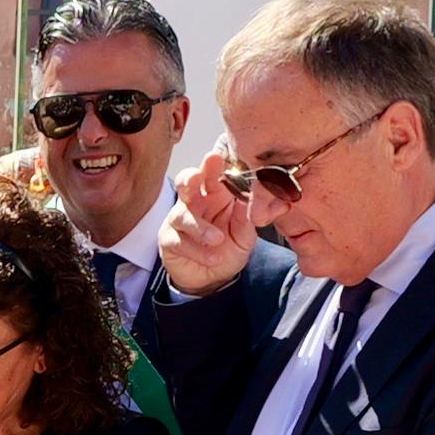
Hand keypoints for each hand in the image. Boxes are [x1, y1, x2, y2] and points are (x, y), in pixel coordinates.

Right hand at [155, 146, 258, 297]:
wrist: (214, 278)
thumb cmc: (228, 247)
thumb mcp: (246, 233)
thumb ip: (250, 216)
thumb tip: (265, 199)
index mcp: (214, 193)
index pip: (212, 173)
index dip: (212, 164)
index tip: (216, 156)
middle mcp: (194, 202)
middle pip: (185, 182)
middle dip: (189, 178)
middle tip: (197, 179)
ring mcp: (178, 220)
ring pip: (181, 215)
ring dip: (200, 228)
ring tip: (218, 240)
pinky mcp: (169, 241)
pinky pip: (178, 241)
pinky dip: (197, 250)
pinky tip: (214, 258)